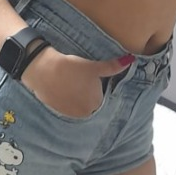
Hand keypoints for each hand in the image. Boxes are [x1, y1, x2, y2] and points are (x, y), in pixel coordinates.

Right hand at [20, 46, 134, 117]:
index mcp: (96, 103)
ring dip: (78, 98)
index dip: (98, 87)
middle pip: (92, 103)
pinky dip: (68, 100)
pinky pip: (68, 107)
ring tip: (73, 83)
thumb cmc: (72, 68)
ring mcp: (70, 114)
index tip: (92, 79)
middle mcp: (84, 113)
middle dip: (89, 94)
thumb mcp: (94, 67)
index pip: (103, 97)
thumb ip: (113, 67)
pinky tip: (65, 88)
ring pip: (79, 106)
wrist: (44, 70)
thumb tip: (130, 60)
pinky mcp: (58, 111)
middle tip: (82, 79)